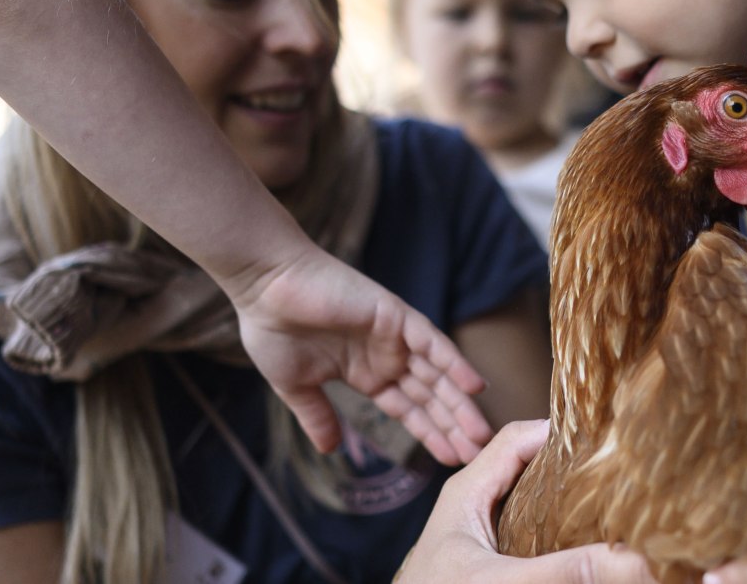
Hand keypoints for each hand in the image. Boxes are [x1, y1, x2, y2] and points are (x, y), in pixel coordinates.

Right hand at [229, 246, 494, 464]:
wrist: (264, 287)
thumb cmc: (272, 329)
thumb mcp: (295, 386)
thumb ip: (318, 417)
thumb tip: (330, 450)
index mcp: (365, 374)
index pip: (408, 409)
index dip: (430, 433)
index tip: (451, 460)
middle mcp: (385, 356)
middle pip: (429, 397)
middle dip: (453, 425)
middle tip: (478, 455)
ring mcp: (394, 336)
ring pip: (437, 374)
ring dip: (460, 403)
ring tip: (481, 434)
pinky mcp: (396, 315)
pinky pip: (432, 342)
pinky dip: (454, 363)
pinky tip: (474, 388)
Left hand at [397, 420, 656, 582]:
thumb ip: (565, 572)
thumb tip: (637, 561)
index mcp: (467, 491)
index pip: (518, 438)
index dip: (561, 431)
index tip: (609, 439)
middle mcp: (476, 503)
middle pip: (531, 467)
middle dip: (574, 466)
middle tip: (623, 472)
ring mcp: (484, 532)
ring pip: (535, 501)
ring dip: (569, 501)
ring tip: (616, 502)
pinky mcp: (492, 559)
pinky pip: (532, 532)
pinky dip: (560, 532)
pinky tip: (587, 544)